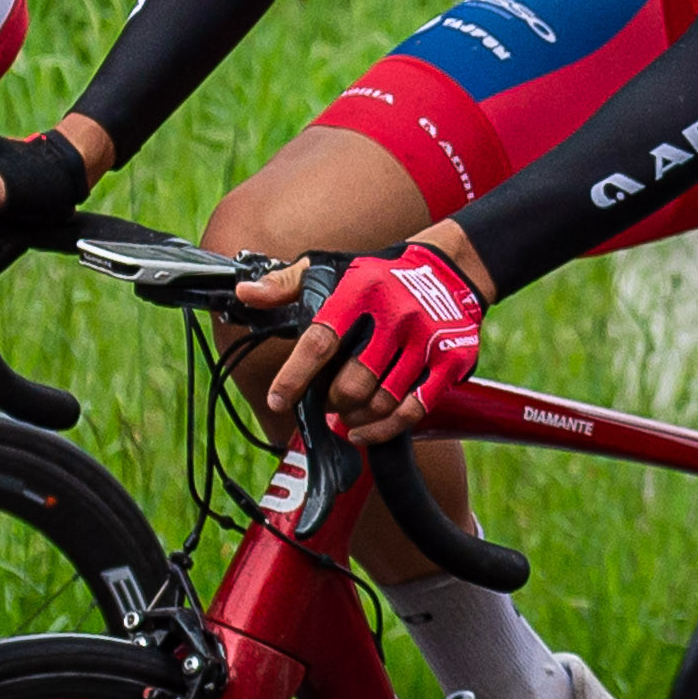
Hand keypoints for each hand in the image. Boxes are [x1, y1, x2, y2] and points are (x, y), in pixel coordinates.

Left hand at [246, 238, 485, 444]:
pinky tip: (366, 430)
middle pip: (352, 383)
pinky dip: (385, 429)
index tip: (279, 400)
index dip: (295, 377)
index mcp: (360, 291)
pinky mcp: (451, 361)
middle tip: (329, 401)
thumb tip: (245, 293)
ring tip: (347, 413)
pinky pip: (413, 410)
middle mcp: (396, 314)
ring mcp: (426, 340)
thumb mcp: (330, 268)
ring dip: (356, 417)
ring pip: (381, 402)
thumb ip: (286, 284)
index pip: (320, 342)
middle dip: (333, 401)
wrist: (448, 269)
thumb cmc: (379, 275)